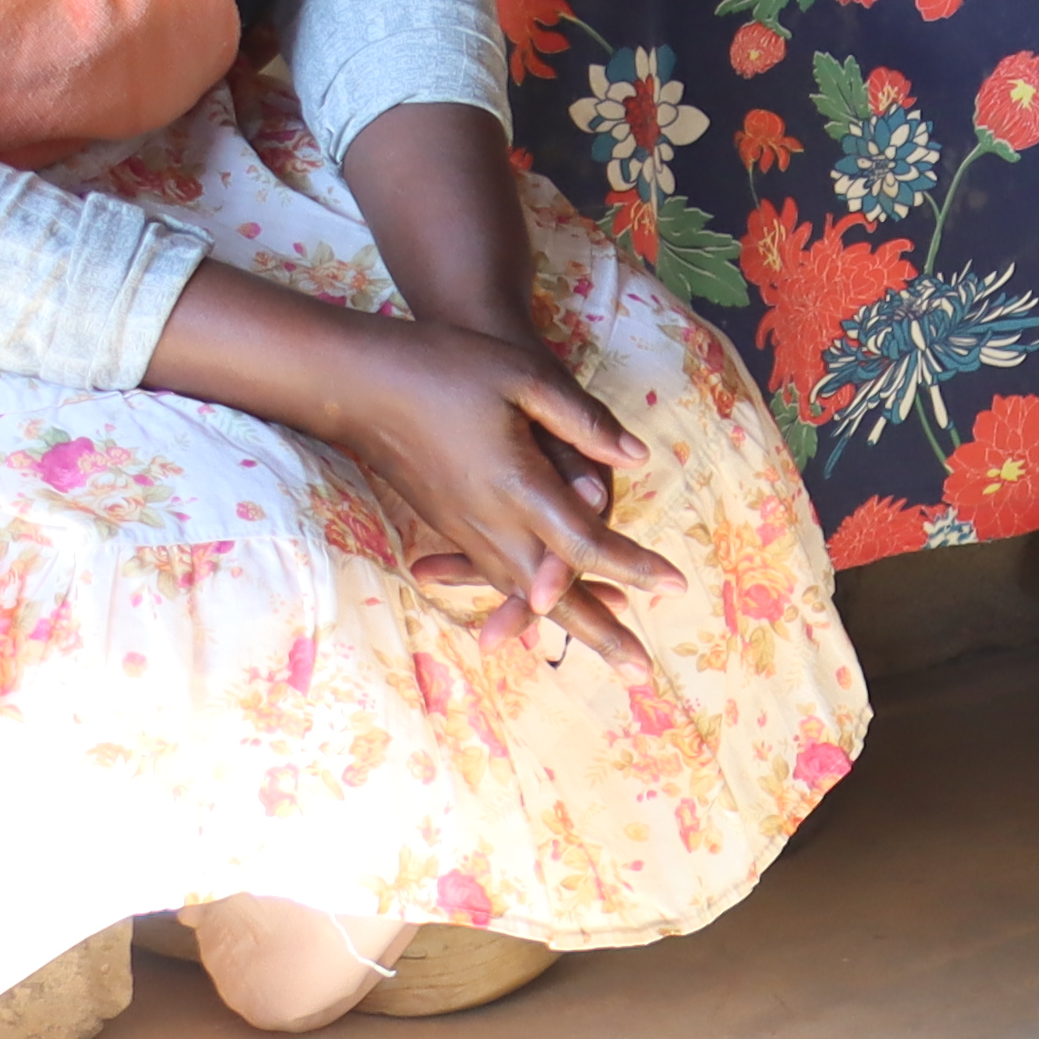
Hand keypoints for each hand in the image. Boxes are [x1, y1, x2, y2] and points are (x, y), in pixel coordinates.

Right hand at [152, 267, 675, 674]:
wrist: (363, 383)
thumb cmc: (450, 367)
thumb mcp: (525, 377)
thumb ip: (583, 422)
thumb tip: (636, 457)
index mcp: (515, 486)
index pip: (586, 543)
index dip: (633, 566)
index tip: (676, 585)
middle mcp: (490, 521)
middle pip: (554, 593)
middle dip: (601, 630)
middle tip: (642, 672)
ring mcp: (465, 527)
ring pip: (523, 591)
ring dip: (568, 624)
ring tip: (608, 649)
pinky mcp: (449, 524)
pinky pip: (497, 574)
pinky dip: (525, 601)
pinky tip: (540, 614)